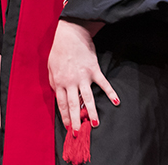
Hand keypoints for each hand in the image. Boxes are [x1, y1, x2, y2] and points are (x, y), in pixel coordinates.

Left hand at [47, 19, 118, 134]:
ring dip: (91, 111)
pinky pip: (103, 83)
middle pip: (73, 105)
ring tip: (95, 124)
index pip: (62, 104)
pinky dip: (110, 92)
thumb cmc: (59, 50)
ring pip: (87, 98)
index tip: (68, 126)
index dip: (65, 116)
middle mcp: (71, 82)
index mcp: (59, 82)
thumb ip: (54, 82)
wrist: (70, 34)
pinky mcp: (94, 70)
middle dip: (76, 120)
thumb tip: (57, 94)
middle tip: (79, 133)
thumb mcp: (51, 67)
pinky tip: (116, 101)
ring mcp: (83, 76)